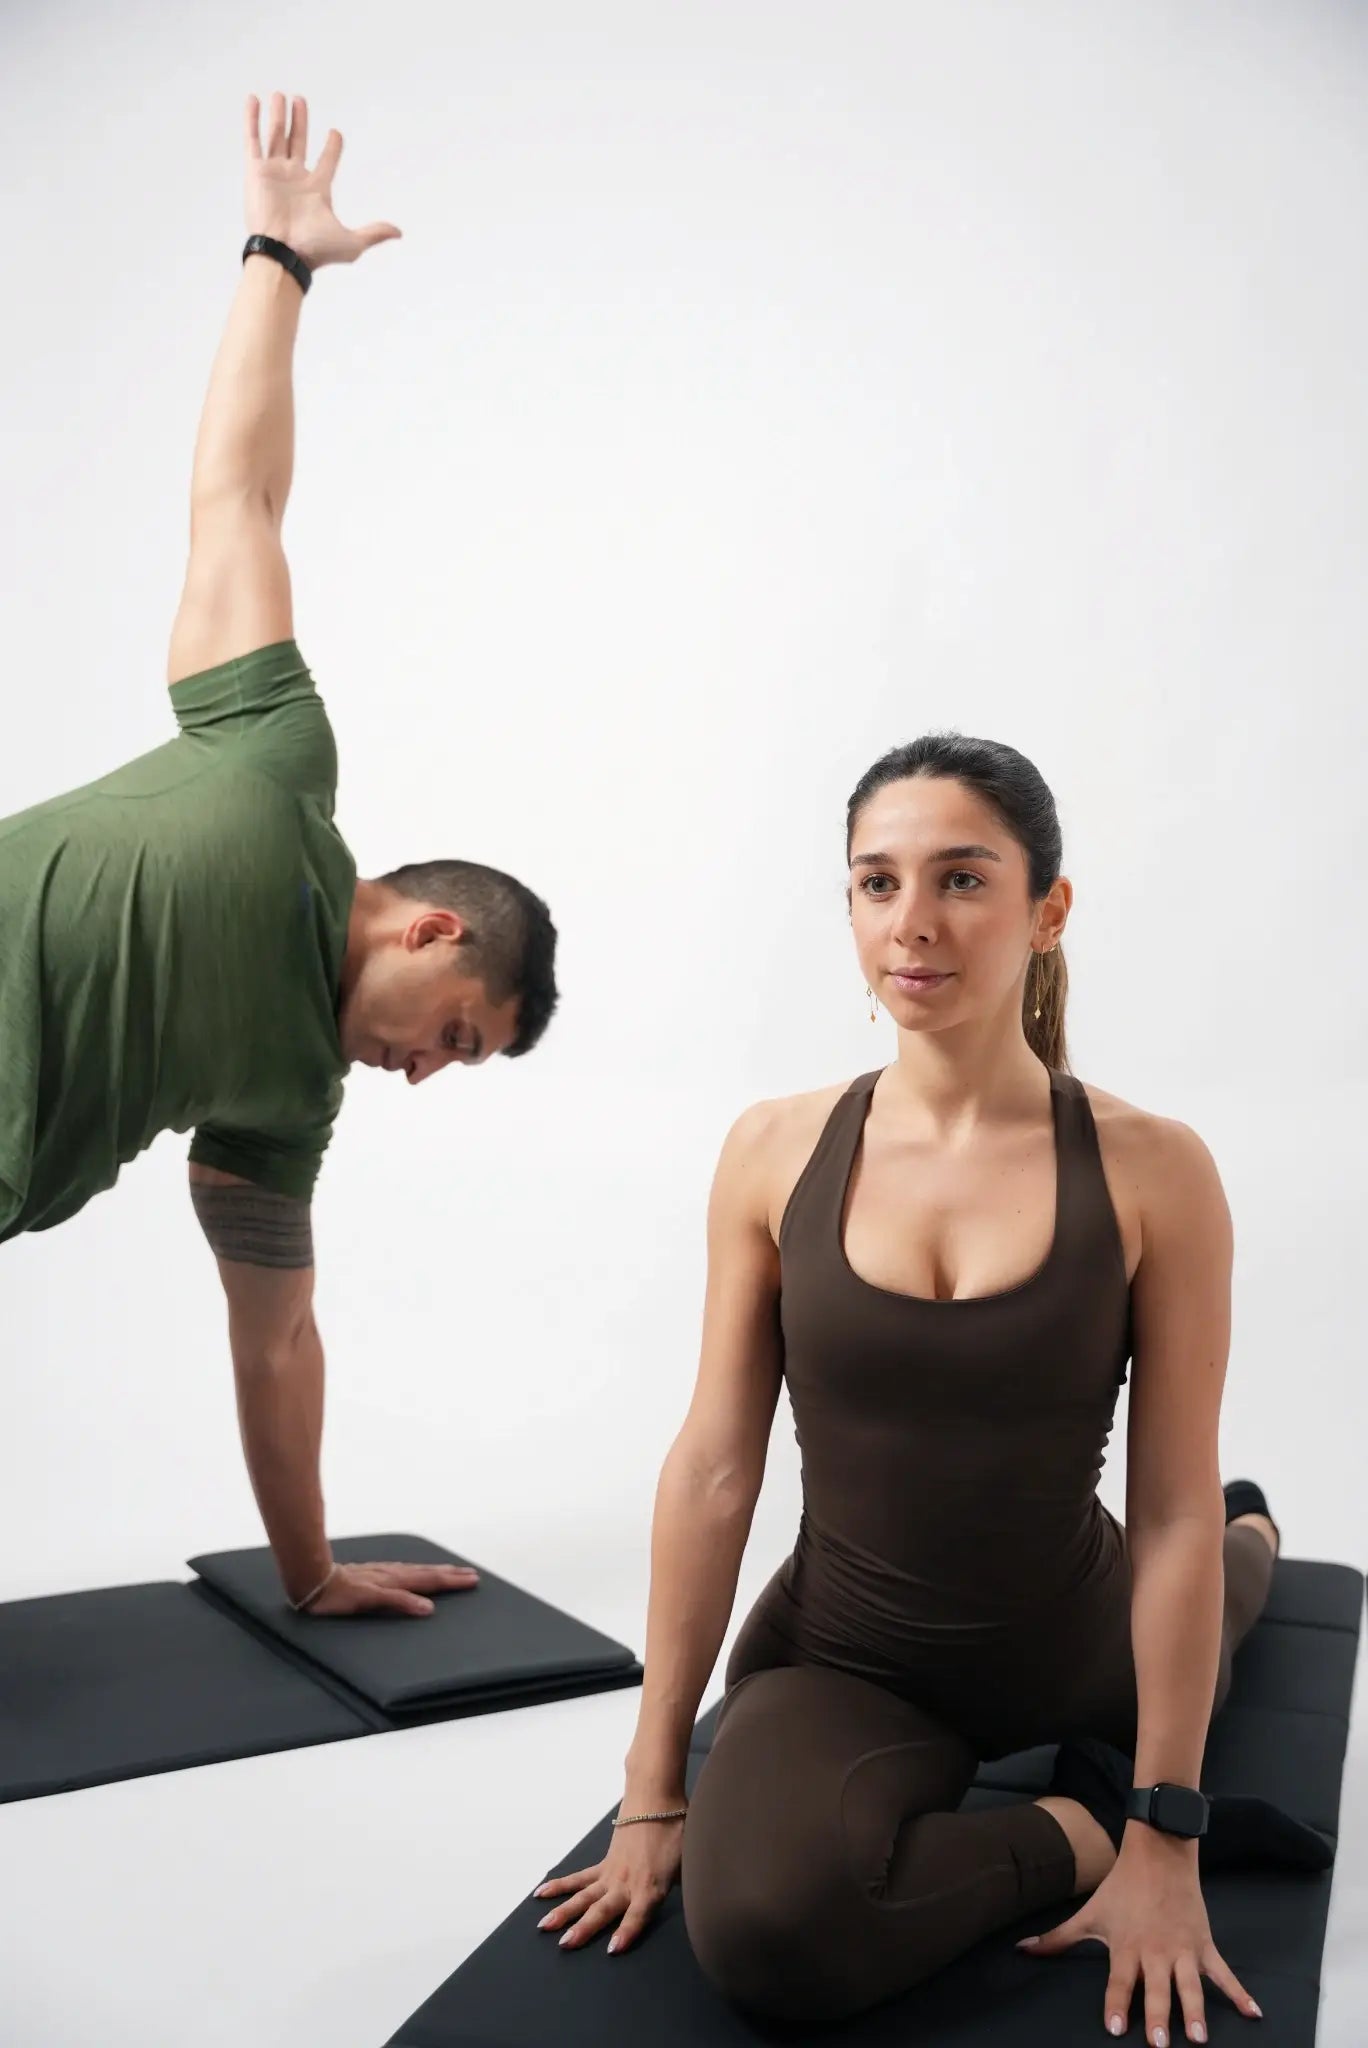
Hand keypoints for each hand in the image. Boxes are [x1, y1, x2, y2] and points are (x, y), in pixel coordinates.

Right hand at [244, 92, 400, 271]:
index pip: (327, 161)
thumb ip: (373, 233)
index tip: (336, 133)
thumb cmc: (315, 250)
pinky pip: (253, 140)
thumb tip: (398, 232)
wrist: (284, 253)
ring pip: (276, 136)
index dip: (333, 146)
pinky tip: (254, 101)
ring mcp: (274, 173)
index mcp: (316, 189)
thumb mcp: (351, 242)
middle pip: (298, 141)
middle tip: (300, 101)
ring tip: (281, 95)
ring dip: (278, 115)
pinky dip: (252, 119)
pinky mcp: (255, 171)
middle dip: (299, 121)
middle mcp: (295, 178)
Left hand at [301, 1559, 478, 1616]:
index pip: (430, 1581)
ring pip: (416, 1570)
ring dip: (436, 1570)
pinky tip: (414, 1571)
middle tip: (471, 1574)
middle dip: (450, 1574)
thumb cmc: (338, 1596)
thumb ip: (399, 1602)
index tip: (472, 1580)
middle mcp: (392, 1574)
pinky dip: (417, 1570)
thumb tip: (428, 1608)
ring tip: (451, 1570)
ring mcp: (382, 1572)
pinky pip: (404, 1570)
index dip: (452, 1582)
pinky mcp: (373, 1573)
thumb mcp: (370, 1601)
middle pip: (427, 1573)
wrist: (313, 1580)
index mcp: (395, 1581)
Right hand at [532, 1800, 686, 1954]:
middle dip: (585, 1928)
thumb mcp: (688, 1862)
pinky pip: (579, 1878)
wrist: (656, 1797)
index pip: (638, 1916)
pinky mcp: (604, 1864)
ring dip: (564, 1911)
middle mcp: (627, 1884)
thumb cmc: (676, 1830)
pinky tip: (541, 1893)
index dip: (627, 1932)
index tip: (613, 1949)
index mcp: (650, 1886)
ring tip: (545, 1926)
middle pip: (603, 1909)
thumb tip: (695, 1900)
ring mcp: (612, 1874)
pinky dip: (560, 1886)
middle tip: (566, 1943)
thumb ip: (685, 1887)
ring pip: (584, 1896)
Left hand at [1018, 1840, 1262, 2042]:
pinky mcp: (1204, 1944)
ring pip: (1190, 1986)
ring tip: (1198, 2038)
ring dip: (1195, 2012)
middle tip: (1159, 2044)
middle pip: (1156, 1990)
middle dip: (1157, 2017)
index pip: (1119, 1982)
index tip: (1115, 2029)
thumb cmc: (1120, 1887)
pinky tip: (1254, 2014)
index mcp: (1126, 1947)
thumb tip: (1022, 1951)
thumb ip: (1057, 1938)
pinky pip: (1223, 1973)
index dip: (1116, 2004)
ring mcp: (1183, 1949)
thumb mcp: (1088, 1913)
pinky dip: (1240, 1993)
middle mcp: (1155, 1952)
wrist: (1157, 1853)